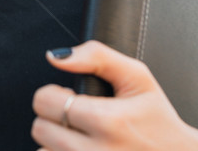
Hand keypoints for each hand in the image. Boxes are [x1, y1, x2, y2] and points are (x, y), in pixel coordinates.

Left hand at [31, 40, 197, 150]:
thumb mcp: (137, 77)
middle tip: (80, 119)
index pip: (43, 101)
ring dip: (56, 144)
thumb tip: (54, 57)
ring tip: (83, 139)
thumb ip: (96, 56)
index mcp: (107, 120)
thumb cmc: (158, 118)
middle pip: (39, 128)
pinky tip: (83, 150)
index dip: (54, 94)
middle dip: (54, 119)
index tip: (74, 98)